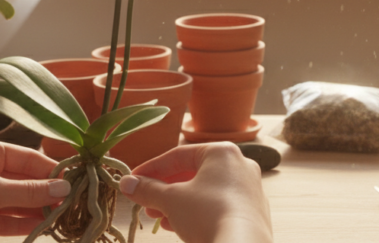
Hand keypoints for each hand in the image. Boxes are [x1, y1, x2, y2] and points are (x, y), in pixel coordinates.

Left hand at [0, 139, 71, 242]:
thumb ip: (29, 192)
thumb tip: (66, 189)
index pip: (31, 158)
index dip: (55, 170)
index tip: (80, 182)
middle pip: (28, 181)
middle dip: (50, 192)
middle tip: (78, 204)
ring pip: (20, 203)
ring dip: (41, 210)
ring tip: (67, 218)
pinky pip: (9, 220)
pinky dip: (26, 224)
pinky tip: (46, 227)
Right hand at [119, 142, 272, 242]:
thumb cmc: (207, 213)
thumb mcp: (171, 200)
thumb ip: (148, 190)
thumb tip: (126, 184)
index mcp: (222, 152)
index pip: (179, 155)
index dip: (151, 169)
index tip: (133, 181)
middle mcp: (240, 165)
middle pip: (192, 173)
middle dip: (165, 189)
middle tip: (145, 202)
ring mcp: (248, 189)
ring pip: (205, 191)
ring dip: (178, 203)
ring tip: (158, 217)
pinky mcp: (252, 212)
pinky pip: (218, 206)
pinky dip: (196, 212)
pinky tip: (177, 226)